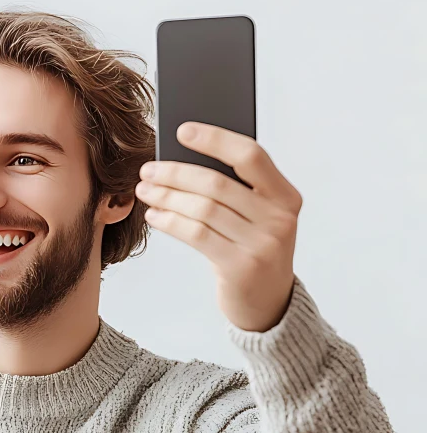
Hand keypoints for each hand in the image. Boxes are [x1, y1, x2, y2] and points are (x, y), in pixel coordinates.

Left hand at [135, 122, 301, 332]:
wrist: (267, 302)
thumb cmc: (252, 249)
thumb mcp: (256, 216)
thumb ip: (236, 189)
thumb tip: (182, 156)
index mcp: (286, 196)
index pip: (250, 156)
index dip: (214, 140)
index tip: (181, 130)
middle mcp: (279, 218)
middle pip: (218, 183)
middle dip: (176, 173)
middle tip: (148, 168)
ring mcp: (261, 244)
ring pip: (203, 209)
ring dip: (167, 197)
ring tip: (145, 190)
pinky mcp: (240, 266)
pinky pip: (196, 234)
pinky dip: (170, 221)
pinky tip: (154, 215)